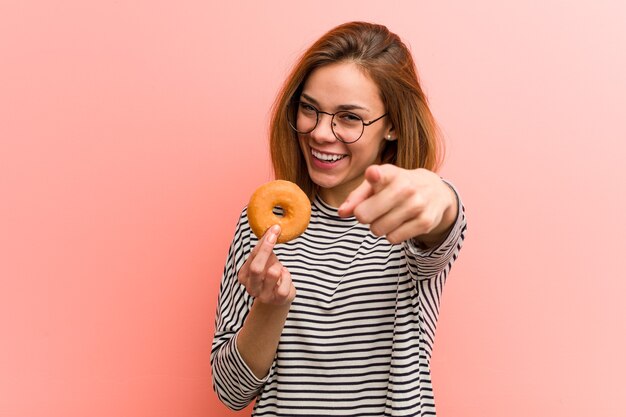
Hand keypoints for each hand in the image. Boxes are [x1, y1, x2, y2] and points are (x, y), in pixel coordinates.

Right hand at [237, 225, 295, 304]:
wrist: (278, 297)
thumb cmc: (270, 274)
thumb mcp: (265, 261)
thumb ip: (265, 249)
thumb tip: (272, 229)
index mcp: (244, 276)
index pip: (252, 256)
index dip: (263, 242)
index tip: (274, 229)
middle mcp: (251, 287)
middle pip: (256, 267)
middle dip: (266, 249)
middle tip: (275, 235)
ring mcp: (264, 296)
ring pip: (272, 274)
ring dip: (279, 266)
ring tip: (280, 268)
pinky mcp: (278, 300)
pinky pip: (284, 285)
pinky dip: (287, 277)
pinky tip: (285, 276)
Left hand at [338, 165, 457, 245]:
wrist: (435, 191)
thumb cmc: (396, 187)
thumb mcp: (376, 185)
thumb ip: (356, 197)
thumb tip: (342, 213)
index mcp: (390, 173)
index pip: (380, 175)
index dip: (375, 176)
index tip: (373, 174)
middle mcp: (405, 187)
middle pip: (364, 215)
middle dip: (364, 216)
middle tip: (374, 210)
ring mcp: (417, 205)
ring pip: (377, 229)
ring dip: (378, 226)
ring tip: (389, 215)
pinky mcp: (425, 222)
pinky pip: (393, 238)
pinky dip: (392, 234)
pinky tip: (400, 223)